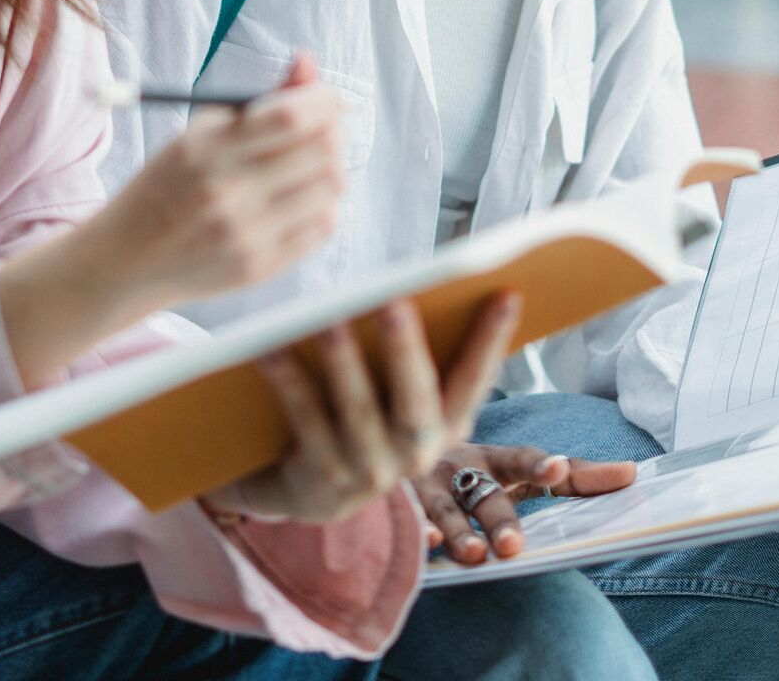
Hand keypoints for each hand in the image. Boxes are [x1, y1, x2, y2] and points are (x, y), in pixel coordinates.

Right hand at [0, 55, 342, 386]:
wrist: (128, 259)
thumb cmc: (170, 184)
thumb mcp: (199, 133)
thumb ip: (260, 101)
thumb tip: (308, 63)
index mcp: (205, 149)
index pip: (290, 116)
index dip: (322, 99)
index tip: (327, 95)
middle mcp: (225, 192)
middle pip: (320, 150)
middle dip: (332, 130)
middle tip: (325, 127)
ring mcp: (244, 234)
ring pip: (331, 188)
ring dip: (331, 167)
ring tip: (310, 164)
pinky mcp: (258, 266)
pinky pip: (322, 226)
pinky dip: (323, 204)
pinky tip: (301, 198)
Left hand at [210, 292, 521, 526]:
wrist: (306, 491)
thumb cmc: (361, 418)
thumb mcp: (400, 397)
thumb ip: (417, 354)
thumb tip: (425, 286)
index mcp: (446, 428)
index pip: (475, 381)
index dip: (493, 341)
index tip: (506, 293)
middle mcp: (415, 456)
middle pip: (415, 402)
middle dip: (407, 351)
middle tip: (395, 302)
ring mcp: (368, 470)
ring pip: (357, 413)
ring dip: (345, 366)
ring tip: (329, 322)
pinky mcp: (321, 478)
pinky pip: (305, 422)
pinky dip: (289, 383)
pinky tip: (271, 349)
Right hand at [414, 442, 636, 564]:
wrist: (400, 449)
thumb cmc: (475, 471)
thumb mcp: (518, 470)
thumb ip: (574, 475)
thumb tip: (631, 474)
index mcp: (492, 457)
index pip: (519, 459)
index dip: (537, 464)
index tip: (556, 468)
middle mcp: (457, 466)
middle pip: (482, 492)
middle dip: (497, 518)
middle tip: (513, 545)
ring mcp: (424, 486)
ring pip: (442, 509)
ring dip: (457, 531)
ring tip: (474, 556)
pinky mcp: (397, 504)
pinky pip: (404, 520)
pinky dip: (414, 531)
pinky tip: (422, 544)